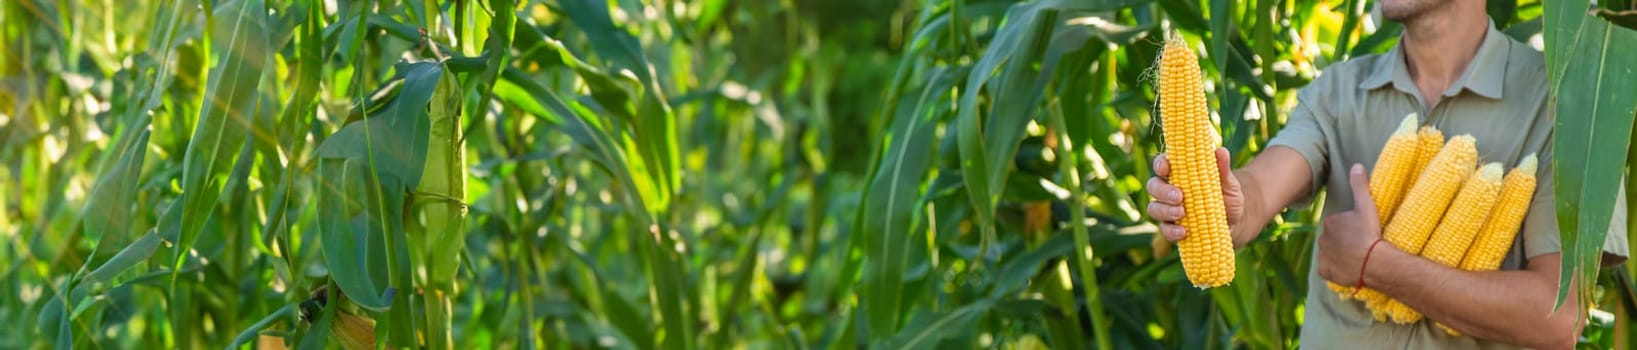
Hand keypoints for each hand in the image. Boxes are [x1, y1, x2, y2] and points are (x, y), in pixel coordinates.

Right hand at [1147, 147, 1243, 242]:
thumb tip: (1221, 151)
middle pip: (1153, 186)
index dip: (1160, 164)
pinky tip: (1184, 232)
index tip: (1166, 168)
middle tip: (1179, 196)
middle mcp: (1169, 190)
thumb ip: (1222, 168)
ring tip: (1181, 213)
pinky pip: (1164, 230)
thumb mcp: (1229, 183)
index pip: (1162, 164)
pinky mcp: (1172, 228)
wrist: (1235, 222)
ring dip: (1165, 211)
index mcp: (1179, 173)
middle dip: (1163, 191)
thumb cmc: (1228, 197)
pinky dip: (1171, 231)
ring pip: (1154, 208)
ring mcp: (1168, 210)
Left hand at [1315, 164, 1386, 285]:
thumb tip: (1357, 165)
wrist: (1373, 261)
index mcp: (1330, 222)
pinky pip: (1329, 270)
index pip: (1339, 224)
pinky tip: (1349, 269)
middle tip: (1361, 245)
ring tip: (1358, 257)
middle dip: (1344, 241)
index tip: (1362, 232)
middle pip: (1334, 239)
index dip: (1351, 228)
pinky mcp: (1326, 272)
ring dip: (1340, 255)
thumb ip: (1360, 186)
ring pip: (1331, 254)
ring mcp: (1323, 257)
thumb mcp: (1367, 206)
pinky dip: (1336, 270)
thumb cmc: (1370, 233)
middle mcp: (1322, 239)